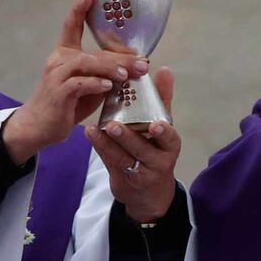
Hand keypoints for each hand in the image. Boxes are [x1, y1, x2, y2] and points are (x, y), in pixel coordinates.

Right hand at [3, 0, 147, 163]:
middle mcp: (59, 60)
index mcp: (65, 53)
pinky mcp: (57, 94)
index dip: (79, 8)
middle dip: (119, 56)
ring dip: (109, 68)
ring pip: (85, 64)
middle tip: (142, 61)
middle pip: (92, 51)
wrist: (40, 126)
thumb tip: (135, 62)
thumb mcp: (89, 83)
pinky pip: (78, 84)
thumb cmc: (68, 102)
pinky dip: (95, 84)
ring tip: (127, 74)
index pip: (72, 26)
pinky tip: (109, 87)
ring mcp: (56, 76)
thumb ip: (105, 71)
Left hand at [86, 67, 179, 224]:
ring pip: (124, 157)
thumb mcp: (162, 127)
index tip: (155, 125)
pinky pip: (111, 161)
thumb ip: (162, 99)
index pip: (169, 138)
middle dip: (129, 137)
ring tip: (99, 128)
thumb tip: (164, 69)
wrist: (147, 190)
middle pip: (143, 149)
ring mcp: (140, 172)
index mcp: (170, 144)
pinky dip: (100, 147)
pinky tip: (90, 133)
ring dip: (110, 143)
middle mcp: (158, 160)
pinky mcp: (123, 178)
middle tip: (114, 125)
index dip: (163, 133)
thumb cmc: (155, 150)